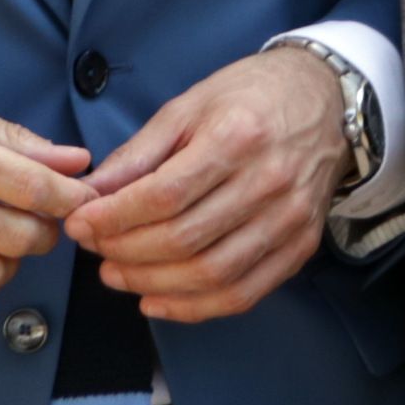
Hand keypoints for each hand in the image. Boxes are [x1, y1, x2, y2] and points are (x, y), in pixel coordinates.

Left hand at [62, 43, 345, 323]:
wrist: (323, 99)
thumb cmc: (249, 96)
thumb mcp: (188, 106)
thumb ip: (139, 153)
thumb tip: (91, 193)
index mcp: (237, 137)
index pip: (165, 195)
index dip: (115, 217)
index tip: (80, 224)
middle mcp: (269, 182)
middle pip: (185, 239)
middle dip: (127, 252)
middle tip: (94, 251)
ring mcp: (290, 220)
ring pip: (212, 274)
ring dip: (154, 284)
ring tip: (117, 275)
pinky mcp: (301, 247)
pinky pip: (244, 293)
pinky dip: (196, 307)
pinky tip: (158, 300)